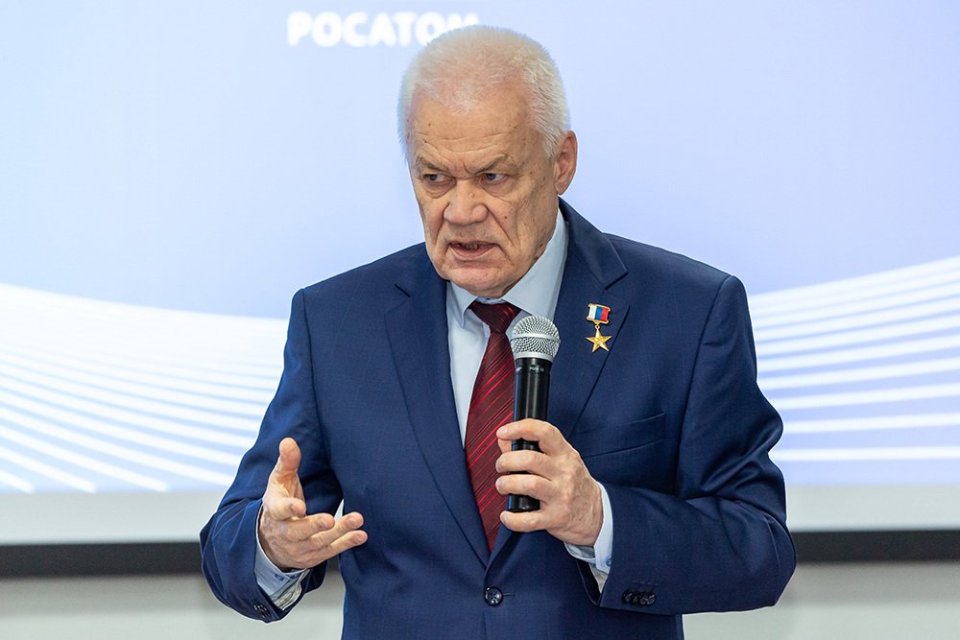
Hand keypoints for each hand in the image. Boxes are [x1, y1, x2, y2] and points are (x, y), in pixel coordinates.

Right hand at [258, 437, 366, 569]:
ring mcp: (299, 547)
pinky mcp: (313, 556)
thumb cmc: (279, 502)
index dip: (289, 509)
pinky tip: (361, 535)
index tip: (300, 506)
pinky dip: (346, 543)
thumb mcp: (279, 481)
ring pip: (319, 542)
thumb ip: (287, 462)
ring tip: (357, 520)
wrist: (270, 540)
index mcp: (275, 512)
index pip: (280, 511)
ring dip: (339, 532)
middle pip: (300, 531)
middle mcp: (285, 533)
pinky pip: (330, 551)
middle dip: (315, 525)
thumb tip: (288, 441)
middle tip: (330, 519)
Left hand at [494, 419, 602, 546]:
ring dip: (507, 484)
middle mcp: (564, 473)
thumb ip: (533, 448)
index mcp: (565, 455)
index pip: (544, 432)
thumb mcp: (561, 461)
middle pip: (530, 459)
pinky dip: (512, 518)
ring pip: (528, 485)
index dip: (520, 428)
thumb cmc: (574, 484)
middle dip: (507, 461)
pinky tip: (506, 515)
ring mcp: (561, 496)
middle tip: (501, 466)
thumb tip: (504, 439)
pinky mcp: (555, 518)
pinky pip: (529, 520)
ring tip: (503, 486)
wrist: (596, 515)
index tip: (503, 431)